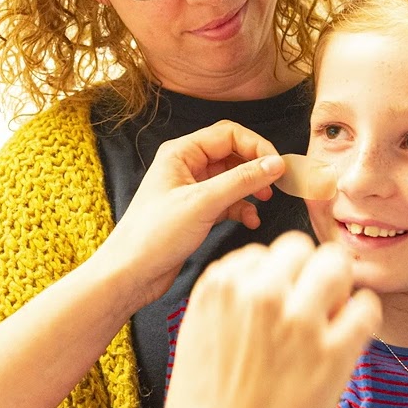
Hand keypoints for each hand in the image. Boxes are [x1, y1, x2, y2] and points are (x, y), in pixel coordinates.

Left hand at [103, 119, 284, 307]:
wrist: (130, 273)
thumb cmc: (153, 235)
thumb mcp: (203, 203)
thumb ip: (242, 181)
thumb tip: (275, 164)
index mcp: (181, 153)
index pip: (229, 134)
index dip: (257, 147)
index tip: (278, 166)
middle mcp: (185, 166)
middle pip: (232, 153)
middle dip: (256, 167)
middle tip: (277, 183)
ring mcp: (191, 189)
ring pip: (231, 178)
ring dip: (250, 188)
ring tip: (265, 201)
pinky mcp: (195, 211)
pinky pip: (226, 200)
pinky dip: (241, 208)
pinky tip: (250, 220)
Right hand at [159, 231, 379, 407]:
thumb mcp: (194, 336)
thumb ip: (226, 299)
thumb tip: (260, 276)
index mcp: (221, 287)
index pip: (262, 252)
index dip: (273, 276)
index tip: (276, 299)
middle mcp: (260, 294)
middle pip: (300, 248)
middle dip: (305, 271)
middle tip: (308, 300)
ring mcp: (299, 321)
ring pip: (336, 265)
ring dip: (338, 285)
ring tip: (332, 311)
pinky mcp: (334, 353)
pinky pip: (367, 306)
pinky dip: (364, 314)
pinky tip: (352, 331)